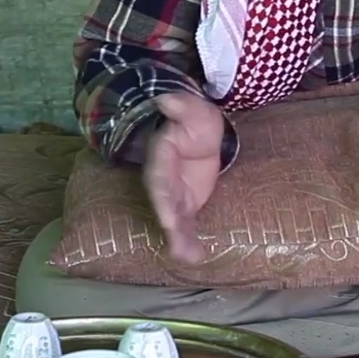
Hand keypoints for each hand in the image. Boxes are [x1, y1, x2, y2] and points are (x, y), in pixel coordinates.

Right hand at [132, 92, 223, 264]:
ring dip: (179, 238)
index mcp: (161, 154)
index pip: (159, 174)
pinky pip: (185, 224)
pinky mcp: (185, 205)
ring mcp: (173, 194)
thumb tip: (166, 100)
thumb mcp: (194, 110)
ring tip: (188, 256)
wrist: (199, 134)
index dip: (163, 192)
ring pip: (173, 218)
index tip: (168, 214)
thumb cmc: (194, 121)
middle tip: (175, 240)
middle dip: (169, 220)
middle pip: (163, 202)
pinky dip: (188, 241)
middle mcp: (163, 178)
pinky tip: (195, 257)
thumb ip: (182, 107)